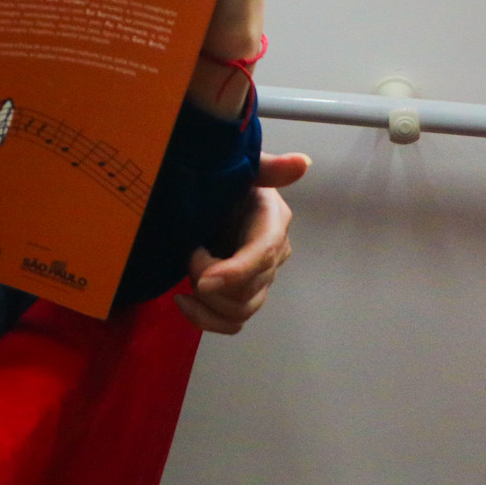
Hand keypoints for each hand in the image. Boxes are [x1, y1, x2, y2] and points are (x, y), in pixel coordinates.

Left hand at [174, 151, 306, 334]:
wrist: (210, 195)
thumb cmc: (226, 179)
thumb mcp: (242, 168)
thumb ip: (267, 167)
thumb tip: (302, 162)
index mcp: (273, 222)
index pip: (261, 255)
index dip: (235, 271)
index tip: (203, 279)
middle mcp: (273, 255)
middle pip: (248, 290)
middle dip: (209, 278)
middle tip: (189, 252)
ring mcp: (260, 279)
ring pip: (240, 310)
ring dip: (206, 299)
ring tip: (186, 271)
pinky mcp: (244, 295)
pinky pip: (232, 322)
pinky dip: (207, 320)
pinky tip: (183, 301)